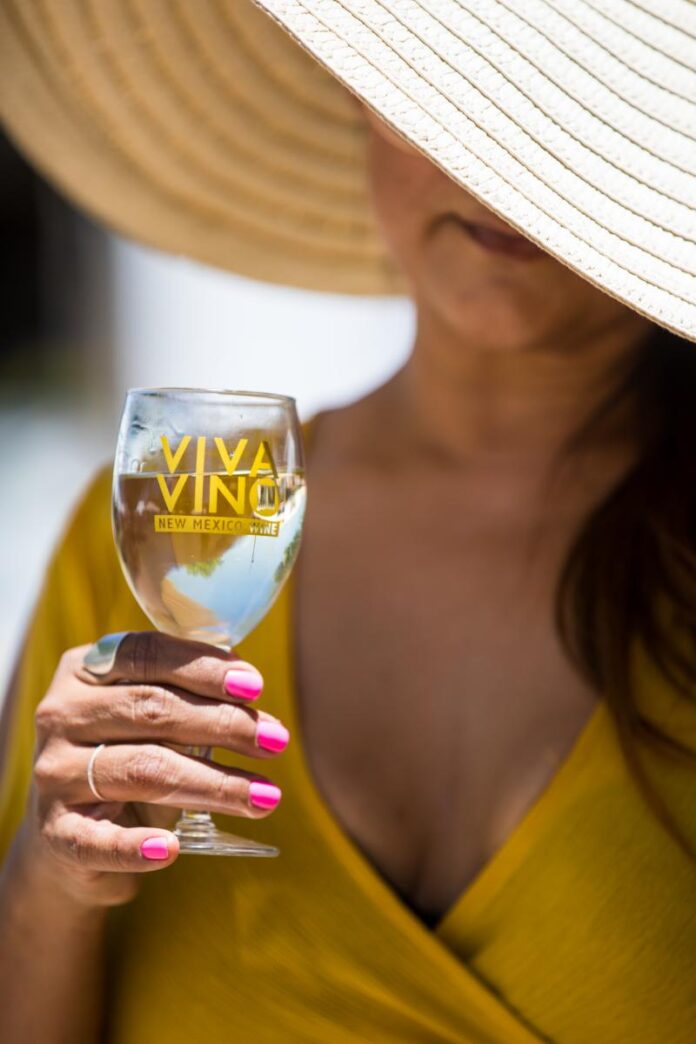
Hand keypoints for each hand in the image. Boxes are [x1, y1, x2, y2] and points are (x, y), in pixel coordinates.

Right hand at [22, 633, 287, 907]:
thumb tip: (247, 682)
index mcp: (85, 669)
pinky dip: (134, 847)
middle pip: (151, 710)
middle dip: (223, 724)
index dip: (203, 667)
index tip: (256, 686)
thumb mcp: (153, 715)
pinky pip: (96, 840)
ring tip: (264, 796)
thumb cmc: (130, 754)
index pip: (146, 655)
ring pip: (142, 770)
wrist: (74, 833)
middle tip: (276, 740)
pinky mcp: (55, 831)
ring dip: (212, 784)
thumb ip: (190, 691)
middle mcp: (61, 713)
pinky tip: (171, 849)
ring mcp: (53, 772)